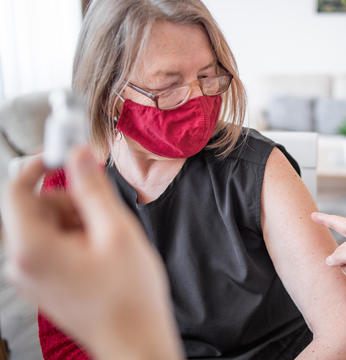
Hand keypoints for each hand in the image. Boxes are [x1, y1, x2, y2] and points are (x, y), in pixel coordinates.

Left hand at [1, 147, 182, 359]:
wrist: (134, 340)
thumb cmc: (129, 295)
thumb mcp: (117, 232)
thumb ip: (93, 189)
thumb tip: (78, 153)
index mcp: (33, 248)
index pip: (15, 191)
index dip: (38, 166)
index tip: (66, 156)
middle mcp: (21, 263)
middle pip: (33, 208)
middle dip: (67, 201)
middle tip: (102, 213)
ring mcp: (30, 276)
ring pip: (44, 226)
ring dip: (74, 221)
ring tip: (106, 241)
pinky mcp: (42, 283)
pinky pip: (49, 246)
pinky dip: (73, 239)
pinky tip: (100, 254)